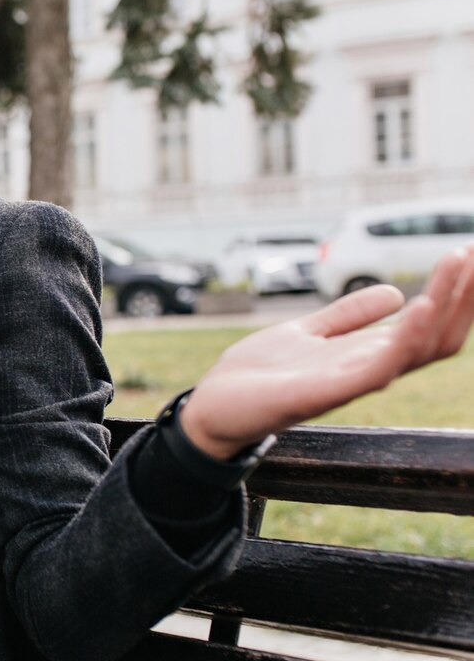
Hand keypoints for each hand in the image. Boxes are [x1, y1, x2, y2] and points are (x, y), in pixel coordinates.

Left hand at [181, 243, 473, 458]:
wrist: (212, 408)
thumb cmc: (259, 375)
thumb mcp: (307, 332)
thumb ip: (347, 316)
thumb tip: (393, 292)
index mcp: (367, 356)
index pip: (429, 327)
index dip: (456, 294)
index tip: (469, 252)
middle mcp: (367, 371)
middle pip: (436, 337)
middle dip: (462, 294)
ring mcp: (348, 384)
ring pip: (417, 349)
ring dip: (443, 306)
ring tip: (459, 264)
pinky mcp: (321, 393)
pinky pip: (376, 369)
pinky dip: (403, 339)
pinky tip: (419, 305)